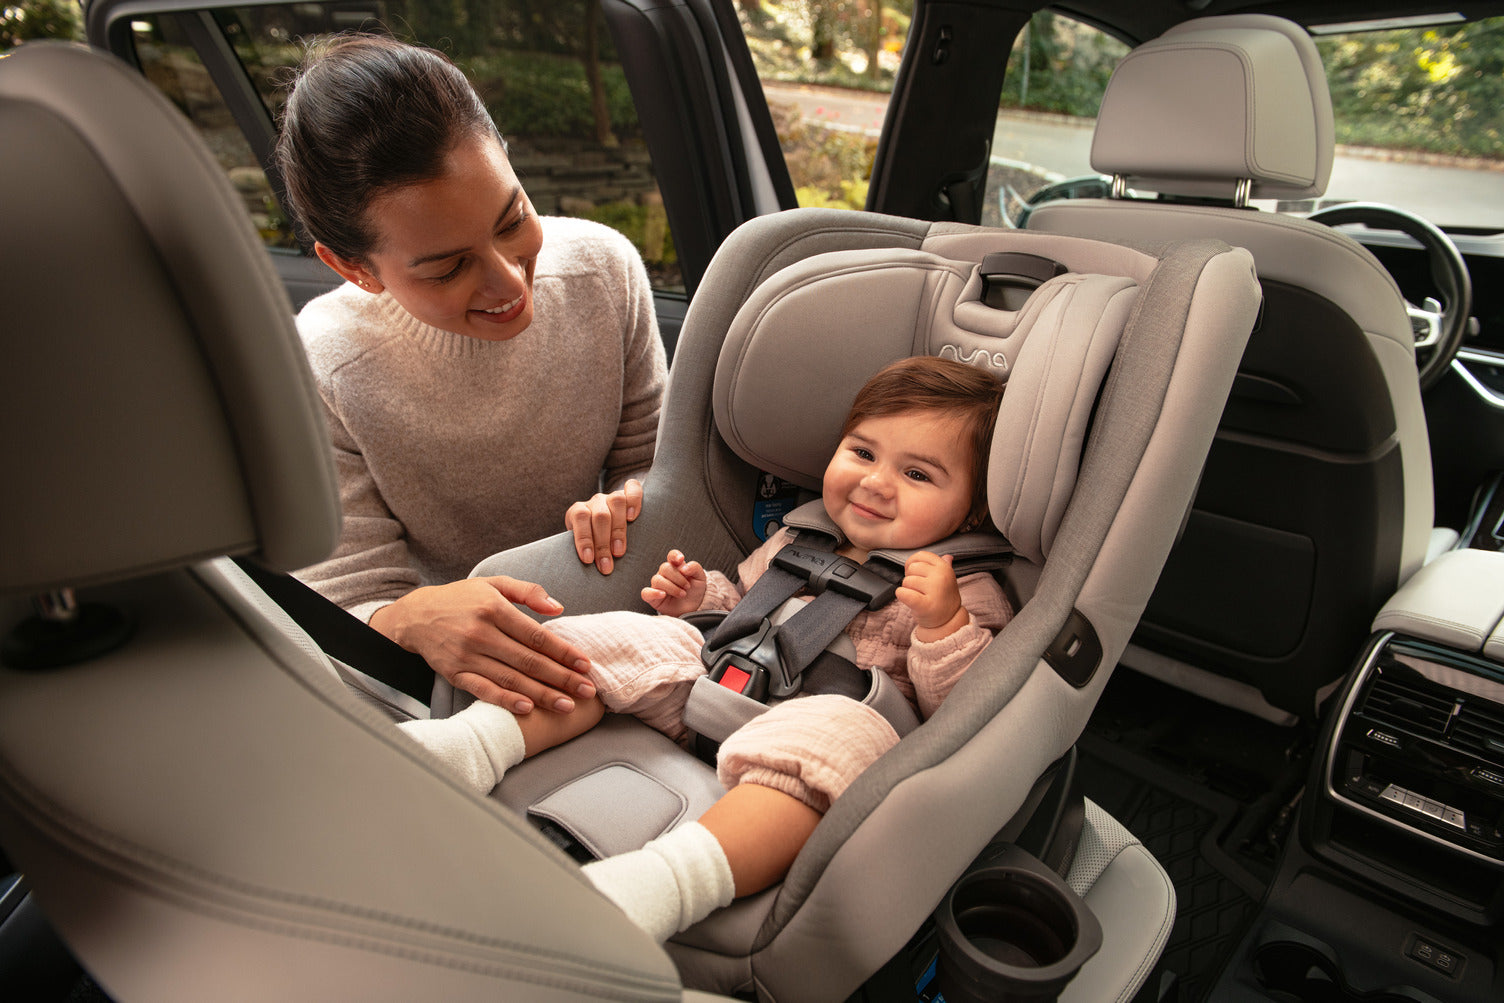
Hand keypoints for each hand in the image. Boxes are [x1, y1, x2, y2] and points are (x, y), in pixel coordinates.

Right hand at [369, 577, 596, 714]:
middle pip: (528, 660)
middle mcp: (481, 633)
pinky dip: (506, 700)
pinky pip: (484, 690)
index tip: (585, 664)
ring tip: (567, 705)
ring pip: (511, 679)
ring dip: (541, 694)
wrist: (416, 616)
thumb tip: (559, 607)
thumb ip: (528, 591)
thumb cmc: (462, 598)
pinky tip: (527, 708)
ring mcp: (467, 656)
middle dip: (561, 678)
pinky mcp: (455, 674)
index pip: (536, 635)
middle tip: (587, 690)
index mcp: (494, 608)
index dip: (563, 651)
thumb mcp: (493, 584)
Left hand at [565, 478, 642, 574]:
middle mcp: (595, 502)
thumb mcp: (584, 547)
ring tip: (619, 551)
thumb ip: (584, 554)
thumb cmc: (593, 545)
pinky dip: (634, 500)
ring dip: (619, 529)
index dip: (583, 538)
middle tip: (606, 566)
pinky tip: (633, 517)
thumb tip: (583, 579)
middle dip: (603, 543)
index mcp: (578, 511)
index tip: (588, 560)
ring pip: (616, 501)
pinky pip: (633, 488)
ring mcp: (611, 496)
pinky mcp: (628, 493)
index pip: (580, 517)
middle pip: (600, 515)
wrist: (602, 526)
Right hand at [641, 550, 707, 617]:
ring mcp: (658, 585)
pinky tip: (663, 595)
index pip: (672, 556)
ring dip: (671, 587)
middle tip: (687, 587)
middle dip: (678, 577)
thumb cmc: (695, 591)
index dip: (674, 556)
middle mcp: (665, 574)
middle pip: (664, 567)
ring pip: (657, 580)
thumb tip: (683, 567)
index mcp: (676, 566)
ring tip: (682, 594)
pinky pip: (646, 593)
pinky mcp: (653, 597)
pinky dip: (653, 593)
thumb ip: (694, 567)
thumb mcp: (700, 577)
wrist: (694, 608)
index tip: (680, 560)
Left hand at [896, 551, 967, 639]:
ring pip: (906, 582)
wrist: (948, 622)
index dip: (913, 563)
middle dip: (911, 578)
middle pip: (912, 568)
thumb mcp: (947, 580)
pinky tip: (907, 599)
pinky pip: (904, 594)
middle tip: (919, 589)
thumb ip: (944, 567)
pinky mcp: (925, 605)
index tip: (917, 574)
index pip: (921, 555)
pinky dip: (901, 595)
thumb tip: (947, 556)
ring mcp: (934, 590)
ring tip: (919, 597)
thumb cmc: (942, 598)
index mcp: (945, 567)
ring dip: (908, 590)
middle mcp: (941, 576)